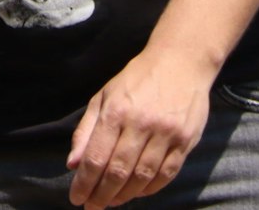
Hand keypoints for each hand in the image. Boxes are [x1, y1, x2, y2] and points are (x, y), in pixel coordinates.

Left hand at [65, 49, 212, 207]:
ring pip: (143, 176)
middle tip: (93, 207)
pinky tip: (137, 192)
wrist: (180, 63)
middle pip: (118, 171)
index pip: (95, 157)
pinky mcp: (186, 140)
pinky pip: (167, 173)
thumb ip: (86, 131)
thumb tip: (73, 164)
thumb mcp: (103, 97)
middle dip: (102, 194)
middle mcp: (141, 124)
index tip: (76, 198)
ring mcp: (166, 133)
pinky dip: (150, 188)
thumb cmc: (135, 81)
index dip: (84, 182)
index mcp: (115, 112)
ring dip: (125, 195)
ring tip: (111, 202)